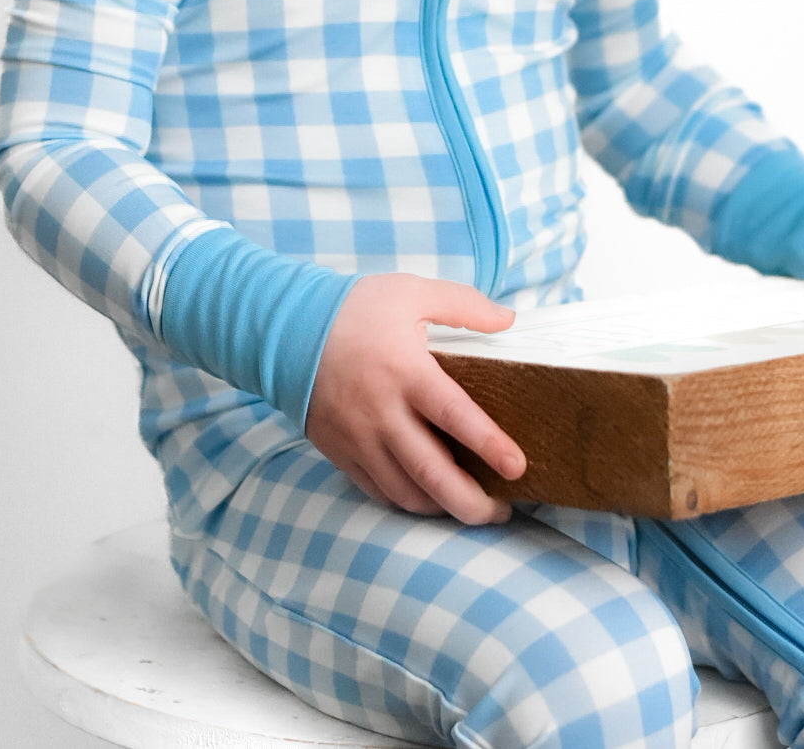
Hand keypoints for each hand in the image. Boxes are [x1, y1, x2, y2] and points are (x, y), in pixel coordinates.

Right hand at [305, 273, 526, 524]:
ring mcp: (359, 439)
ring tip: (472, 508)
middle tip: (502, 510)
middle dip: (471, 503)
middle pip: (431, 473)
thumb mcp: (411, 292)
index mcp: (407, 373)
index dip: (489, 445)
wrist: (285, 330)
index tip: (519, 467)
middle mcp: (383, 414)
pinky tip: (428, 497)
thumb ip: (463, 304)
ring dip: (441, 507)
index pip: (455, 417)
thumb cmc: (353, 309)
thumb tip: (509, 318)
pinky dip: (407, 500)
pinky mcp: (340, 452)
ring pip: (405, 492)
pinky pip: (377, 490)